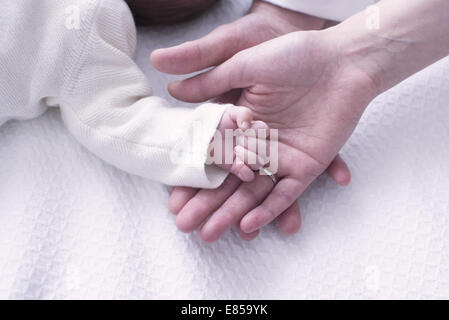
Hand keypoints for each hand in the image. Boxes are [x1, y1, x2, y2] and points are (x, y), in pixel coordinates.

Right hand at [160, 29, 376, 237]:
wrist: (340, 60)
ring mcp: (282, 157)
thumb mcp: (245, 65)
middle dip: (206, 203)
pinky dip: (270, 209)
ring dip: (232, 213)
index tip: (173, 197)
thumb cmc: (293, 54)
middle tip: (185, 224)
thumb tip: (172, 90)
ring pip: (253, 192)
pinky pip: (287, 192)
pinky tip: (249, 226)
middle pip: (228, 180)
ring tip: (210, 233)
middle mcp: (258, 144)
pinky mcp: (307, 165)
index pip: (210, 156)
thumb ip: (211, 82)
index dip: (192, 176)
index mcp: (240, 122)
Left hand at [213, 105, 268, 181]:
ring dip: (249, 157)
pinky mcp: (237, 168)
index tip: (244, 130)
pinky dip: (245, 171)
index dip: (257, 132)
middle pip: (266, 149)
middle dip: (254, 145)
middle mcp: (254, 145)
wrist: (202, 133)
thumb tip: (248, 126)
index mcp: (254, 130)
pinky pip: (249, 176)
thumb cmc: (218, 121)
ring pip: (259, 163)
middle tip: (240, 140)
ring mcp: (246, 158)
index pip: (265, 131)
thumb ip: (243, 114)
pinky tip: (237, 163)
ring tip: (236, 150)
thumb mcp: (230, 113)